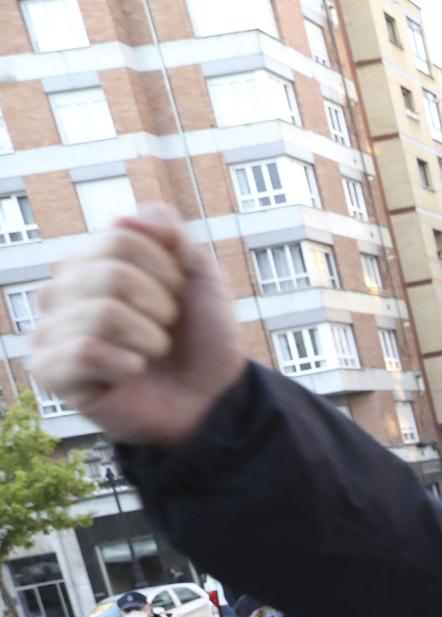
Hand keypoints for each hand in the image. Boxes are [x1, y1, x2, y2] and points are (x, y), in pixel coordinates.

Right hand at [30, 206, 245, 446]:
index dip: (166, 269)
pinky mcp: (50, 371)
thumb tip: (129, 217)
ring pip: (103, 314)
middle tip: (166, 328)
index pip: (121, 238)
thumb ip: (172, 237)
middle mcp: (61, 290)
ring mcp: (51, 330)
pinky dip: (128, 366)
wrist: (213, 398)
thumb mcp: (201, 278)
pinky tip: (131, 375)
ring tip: (151, 353)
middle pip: (111, 274)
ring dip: (149, 339)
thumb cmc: (201, 339)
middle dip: (160, 306)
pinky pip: (87, 352)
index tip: (177, 295)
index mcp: (91, 262)